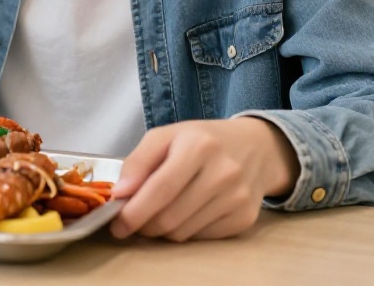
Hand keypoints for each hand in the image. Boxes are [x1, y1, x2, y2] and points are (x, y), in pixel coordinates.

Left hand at [110, 117, 297, 241]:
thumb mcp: (167, 136)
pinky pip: (201, 238)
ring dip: (162, 230)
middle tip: (132, 223)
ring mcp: (237, 198)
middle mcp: (223, 172)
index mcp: (198, 146)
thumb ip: (138, 161)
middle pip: (169, 217)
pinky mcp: (244, 218)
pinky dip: (185, 231)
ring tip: (158, 213)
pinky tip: (184, 214)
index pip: (160, 189)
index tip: (116, 224)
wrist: (256, 148)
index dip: (134, 212)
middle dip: (143, 225)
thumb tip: (121, 193)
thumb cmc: (203, 140)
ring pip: (183, 233)